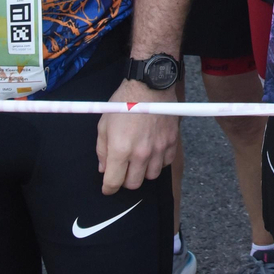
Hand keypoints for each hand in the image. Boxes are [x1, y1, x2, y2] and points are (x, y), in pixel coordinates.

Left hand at [96, 79, 179, 194]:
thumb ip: (102, 150)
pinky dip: (158, 162)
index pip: (113, 182)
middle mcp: (141, 154)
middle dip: (125, 180)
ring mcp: (158, 148)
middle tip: (123, 171)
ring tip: (138, 161)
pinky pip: (165, 163)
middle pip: (133, 184)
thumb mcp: (104, 124)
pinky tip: (152, 153)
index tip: (107, 187)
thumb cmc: (124, 102)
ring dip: (143, 172)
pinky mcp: (171, 142)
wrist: (150, 85)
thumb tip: (104, 168)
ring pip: (151, 176)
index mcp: (120, 150)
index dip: (108, 188)